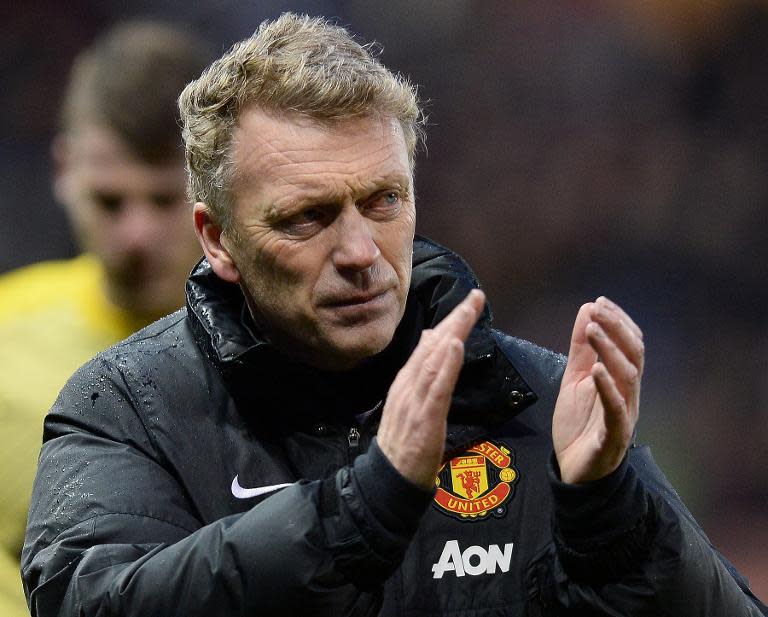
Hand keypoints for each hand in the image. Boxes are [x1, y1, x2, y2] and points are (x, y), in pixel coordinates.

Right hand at [377, 289, 485, 487]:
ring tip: (467, 312)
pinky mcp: (425, 418)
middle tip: (476, 297)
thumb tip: (431, 337)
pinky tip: (455, 346)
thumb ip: (421, 369)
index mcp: (407, 380)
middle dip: (456, 320)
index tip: (469, 302)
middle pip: (434, 346)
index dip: (450, 322)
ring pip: (435, 360)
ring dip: (452, 334)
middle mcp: (409, 384)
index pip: (430, 344)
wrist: (390, 477)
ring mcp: (415, 400)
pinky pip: (437, 388)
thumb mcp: (410, 399)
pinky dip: (446, 365)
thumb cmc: (403, 440)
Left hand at [552, 296, 643, 483]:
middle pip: (633, 355)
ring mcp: (624, 415)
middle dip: (616, 328)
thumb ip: (581, 349)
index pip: (630, 344)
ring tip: (594, 330)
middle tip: (597, 309)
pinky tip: (597, 370)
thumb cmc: (579, 425)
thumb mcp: (574, 379)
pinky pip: (616, 410)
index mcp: (621, 381)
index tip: (600, 302)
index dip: (618, 321)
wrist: (574, 472)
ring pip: (627, 377)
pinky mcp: (612, 436)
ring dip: (610, 350)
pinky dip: (608, 388)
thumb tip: (586, 310)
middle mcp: (629, 395)